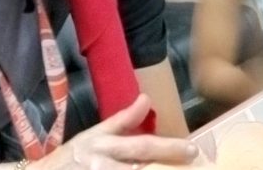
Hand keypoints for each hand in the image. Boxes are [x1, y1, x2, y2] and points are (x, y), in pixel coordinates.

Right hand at [33, 94, 198, 169]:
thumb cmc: (69, 157)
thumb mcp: (93, 135)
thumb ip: (122, 120)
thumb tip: (147, 99)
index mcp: (102, 145)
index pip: (141, 146)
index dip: (168, 149)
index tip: (192, 149)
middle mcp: (100, 164)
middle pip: (139, 167)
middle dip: (166, 165)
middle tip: (193, 162)